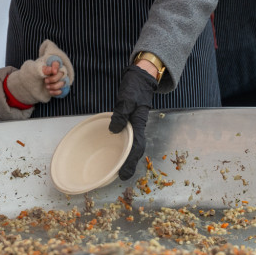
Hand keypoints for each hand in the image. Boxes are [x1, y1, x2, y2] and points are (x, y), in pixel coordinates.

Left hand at [5, 39, 74, 103]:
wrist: (26, 86)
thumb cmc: (29, 74)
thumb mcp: (32, 69)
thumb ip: (41, 67)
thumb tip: (49, 67)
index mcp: (50, 63)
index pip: (58, 62)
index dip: (56, 67)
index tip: (51, 71)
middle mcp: (55, 71)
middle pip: (63, 73)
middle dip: (55, 78)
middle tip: (46, 80)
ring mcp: (56, 80)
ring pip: (63, 82)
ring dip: (55, 85)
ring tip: (47, 86)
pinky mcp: (56, 89)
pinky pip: (62, 90)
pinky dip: (56, 92)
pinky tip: (49, 91)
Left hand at [109, 64, 156, 180]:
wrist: (141, 77)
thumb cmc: (134, 87)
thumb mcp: (126, 99)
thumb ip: (120, 114)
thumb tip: (114, 130)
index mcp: (139, 123)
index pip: (136, 147)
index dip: (130, 162)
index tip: (124, 174)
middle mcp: (139, 126)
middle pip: (136, 150)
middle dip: (130, 164)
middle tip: (122, 176)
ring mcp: (136, 124)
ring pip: (134, 145)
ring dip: (128, 157)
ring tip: (121, 168)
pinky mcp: (132, 121)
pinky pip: (129, 138)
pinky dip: (125, 147)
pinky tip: (119, 150)